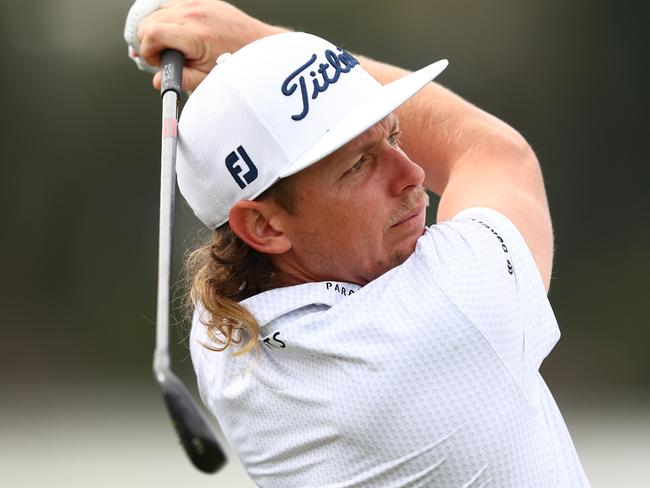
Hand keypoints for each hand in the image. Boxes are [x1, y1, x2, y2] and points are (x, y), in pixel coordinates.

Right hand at [133, 0, 284, 90]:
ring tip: (172, 48)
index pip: (152, 34)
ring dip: (156, 31)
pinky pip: (169, 6)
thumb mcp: (208, 78)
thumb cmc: (235, 63)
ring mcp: (196, 3)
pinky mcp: (199, 0)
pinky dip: (166, 20)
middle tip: (165, 59)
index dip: (148, 52)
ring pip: (156, 13)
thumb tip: (158, 82)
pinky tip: (176, 35)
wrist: (258, 45)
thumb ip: (182, 79)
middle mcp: (194, 13)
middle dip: (150, 43)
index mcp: (196, 34)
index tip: (159, 63)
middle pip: (148, 22)